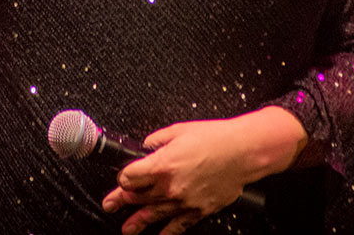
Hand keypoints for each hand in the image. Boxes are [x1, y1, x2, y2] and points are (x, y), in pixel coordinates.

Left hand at [101, 107, 306, 234]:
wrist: (244, 151)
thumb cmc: (216, 138)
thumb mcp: (180, 129)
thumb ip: (158, 139)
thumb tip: (147, 146)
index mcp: (163, 164)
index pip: (130, 176)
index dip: (123, 176)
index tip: (122, 176)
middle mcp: (170, 185)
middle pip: (138, 196)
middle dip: (121, 200)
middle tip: (110, 205)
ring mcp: (184, 200)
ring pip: (154, 214)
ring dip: (138, 222)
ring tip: (126, 229)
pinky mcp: (199, 209)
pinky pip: (178, 225)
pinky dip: (167, 232)